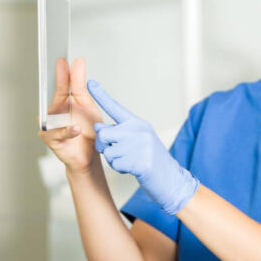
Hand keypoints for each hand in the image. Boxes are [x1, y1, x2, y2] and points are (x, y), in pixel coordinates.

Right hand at [38, 58, 105, 174]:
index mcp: (63, 102)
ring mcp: (49, 124)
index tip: (62, 59)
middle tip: (62, 66)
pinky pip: (57, 133)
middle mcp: (53, 111)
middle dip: (61, 81)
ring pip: (54, 113)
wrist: (89, 155)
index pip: (62, 84)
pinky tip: (75, 128)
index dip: (62, 72)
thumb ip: (80, 84)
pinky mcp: (50, 138)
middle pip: (57, 94)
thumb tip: (78, 62)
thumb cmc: (87, 130)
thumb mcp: (87, 104)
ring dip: (65, 107)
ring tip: (74, 97)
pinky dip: (67, 131)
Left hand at [88, 79, 198, 215]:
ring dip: (114, 160)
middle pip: (104, 134)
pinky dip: (120, 169)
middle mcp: (139, 131)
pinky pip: (114, 165)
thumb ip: (119, 132)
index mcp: (138, 123)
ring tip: (130, 161)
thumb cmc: (150, 159)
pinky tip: (133, 169)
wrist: (170, 179)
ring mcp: (140, 146)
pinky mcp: (139, 162)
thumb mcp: (138, 140)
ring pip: (107, 152)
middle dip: (103, 145)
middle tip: (117, 152)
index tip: (90, 82)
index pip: (115, 107)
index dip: (101, 95)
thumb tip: (98, 127)